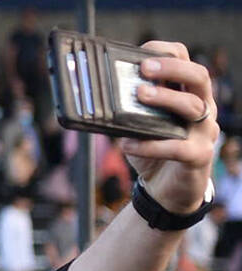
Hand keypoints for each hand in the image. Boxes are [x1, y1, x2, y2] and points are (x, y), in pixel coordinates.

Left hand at [120, 41, 218, 214]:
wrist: (167, 191)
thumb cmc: (153, 151)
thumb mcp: (138, 125)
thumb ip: (126, 109)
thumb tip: (92, 95)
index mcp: (188, 95)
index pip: (187, 62)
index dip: (168, 53)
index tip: (142, 53)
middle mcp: (202, 108)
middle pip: (199, 77)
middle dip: (172, 68)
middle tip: (145, 68)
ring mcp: (204, 132)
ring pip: (194, 107)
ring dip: (166, 98)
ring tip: (140, 95)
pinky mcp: (199, 156)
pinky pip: (178, 147)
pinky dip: (151, 145)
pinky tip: (127, 144)